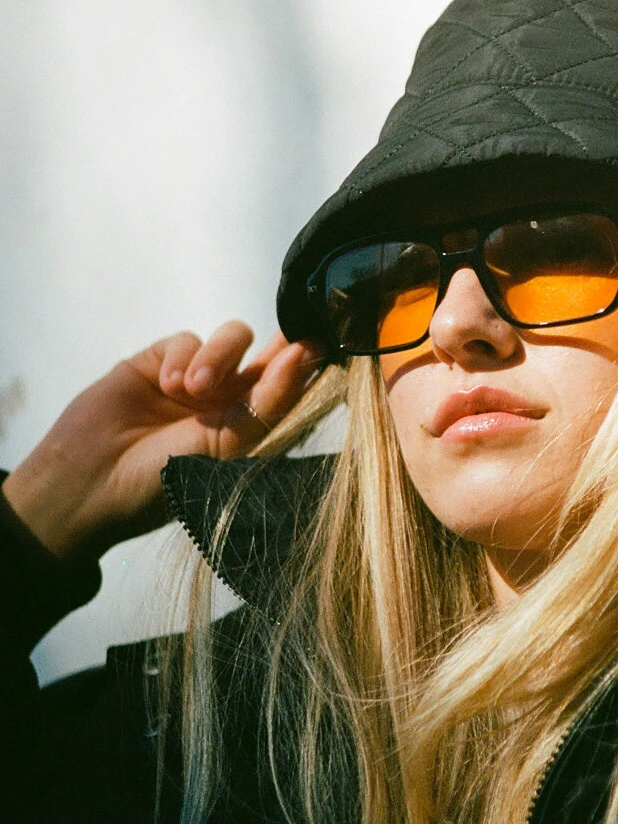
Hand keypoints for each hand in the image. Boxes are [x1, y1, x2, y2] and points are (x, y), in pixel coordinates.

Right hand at [2, 321, 320, 559]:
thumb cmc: (162, 484)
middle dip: (281, 344)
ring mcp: (195, 378)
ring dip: (220, 356)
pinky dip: (181, 357)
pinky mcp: (158, 361)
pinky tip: (167, 385)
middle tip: (291, 341)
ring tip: (194, 389)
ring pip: (233, 337)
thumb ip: (267, 404)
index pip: (292, 388)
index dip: (308, 365)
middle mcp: (230, 400)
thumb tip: (305, 357)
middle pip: (270, 353)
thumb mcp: (225, 450)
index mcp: (253, 428)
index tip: (320, 346)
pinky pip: (186, 339)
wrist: (91, 485)